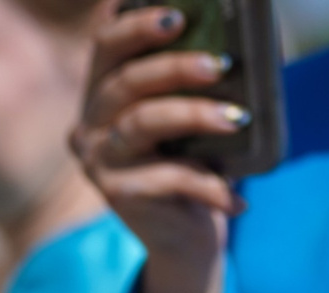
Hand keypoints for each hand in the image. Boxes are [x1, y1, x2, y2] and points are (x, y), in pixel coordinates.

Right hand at [71, 4, 249, 292]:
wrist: (184, 236)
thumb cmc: (193, 161)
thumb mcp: (192, 117)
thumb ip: (198, 82)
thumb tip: (237, 45)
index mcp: (104, 93)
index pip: (106, 47)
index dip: (136, 26)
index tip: (178, 17)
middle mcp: (90, 125)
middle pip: (125, 83)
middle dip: (175, 67)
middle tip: (220, 65)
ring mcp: (99, 162)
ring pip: (142, 123)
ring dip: (194, 115)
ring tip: (238, 118)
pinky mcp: (117, 196)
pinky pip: (168, 178)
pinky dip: (209, 186)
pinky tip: (237, 199)